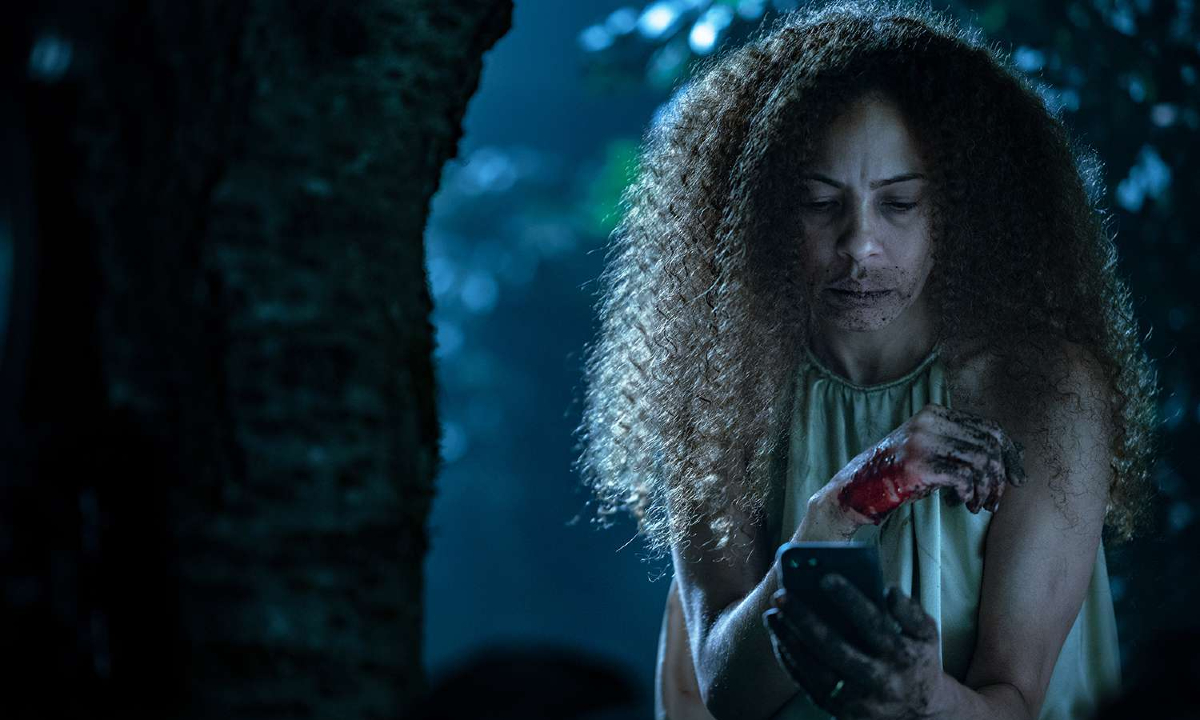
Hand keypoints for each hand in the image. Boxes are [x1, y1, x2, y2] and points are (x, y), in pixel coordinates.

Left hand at [762, 574, 945, 719]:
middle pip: (836, 648)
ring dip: (789, 640)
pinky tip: (778, 637)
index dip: (850, 600)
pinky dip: (790, 660)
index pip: (873, 624)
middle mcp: (879, 680)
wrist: (919, 713)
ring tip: (772, 614)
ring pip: (815, 670)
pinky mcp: (839, 710)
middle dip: (805, 620)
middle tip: (782, 595)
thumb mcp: (927, 634)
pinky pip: (807, 685)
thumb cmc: (917, 660)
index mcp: (902, 656)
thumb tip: (888, 590)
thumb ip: (910, 610)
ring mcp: (857, 699)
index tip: (825, 577)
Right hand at [818, 402, 1027, 526]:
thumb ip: (961, 446)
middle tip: (997, 499)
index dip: (1009, 454)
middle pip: (988, 444)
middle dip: (1001, 475)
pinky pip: (964, 477)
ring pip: (980, 461)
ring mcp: (922, 442)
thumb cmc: (897, 474)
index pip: (988, 427)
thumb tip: (1011, 453)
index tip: (1017, 477)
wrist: (856, 489)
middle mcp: (928, 422)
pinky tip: (967, 504)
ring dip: (988, 489)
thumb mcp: (929, 450)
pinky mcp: (918, 466)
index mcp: (933, 413)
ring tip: (981, 504)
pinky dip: (972, 494)